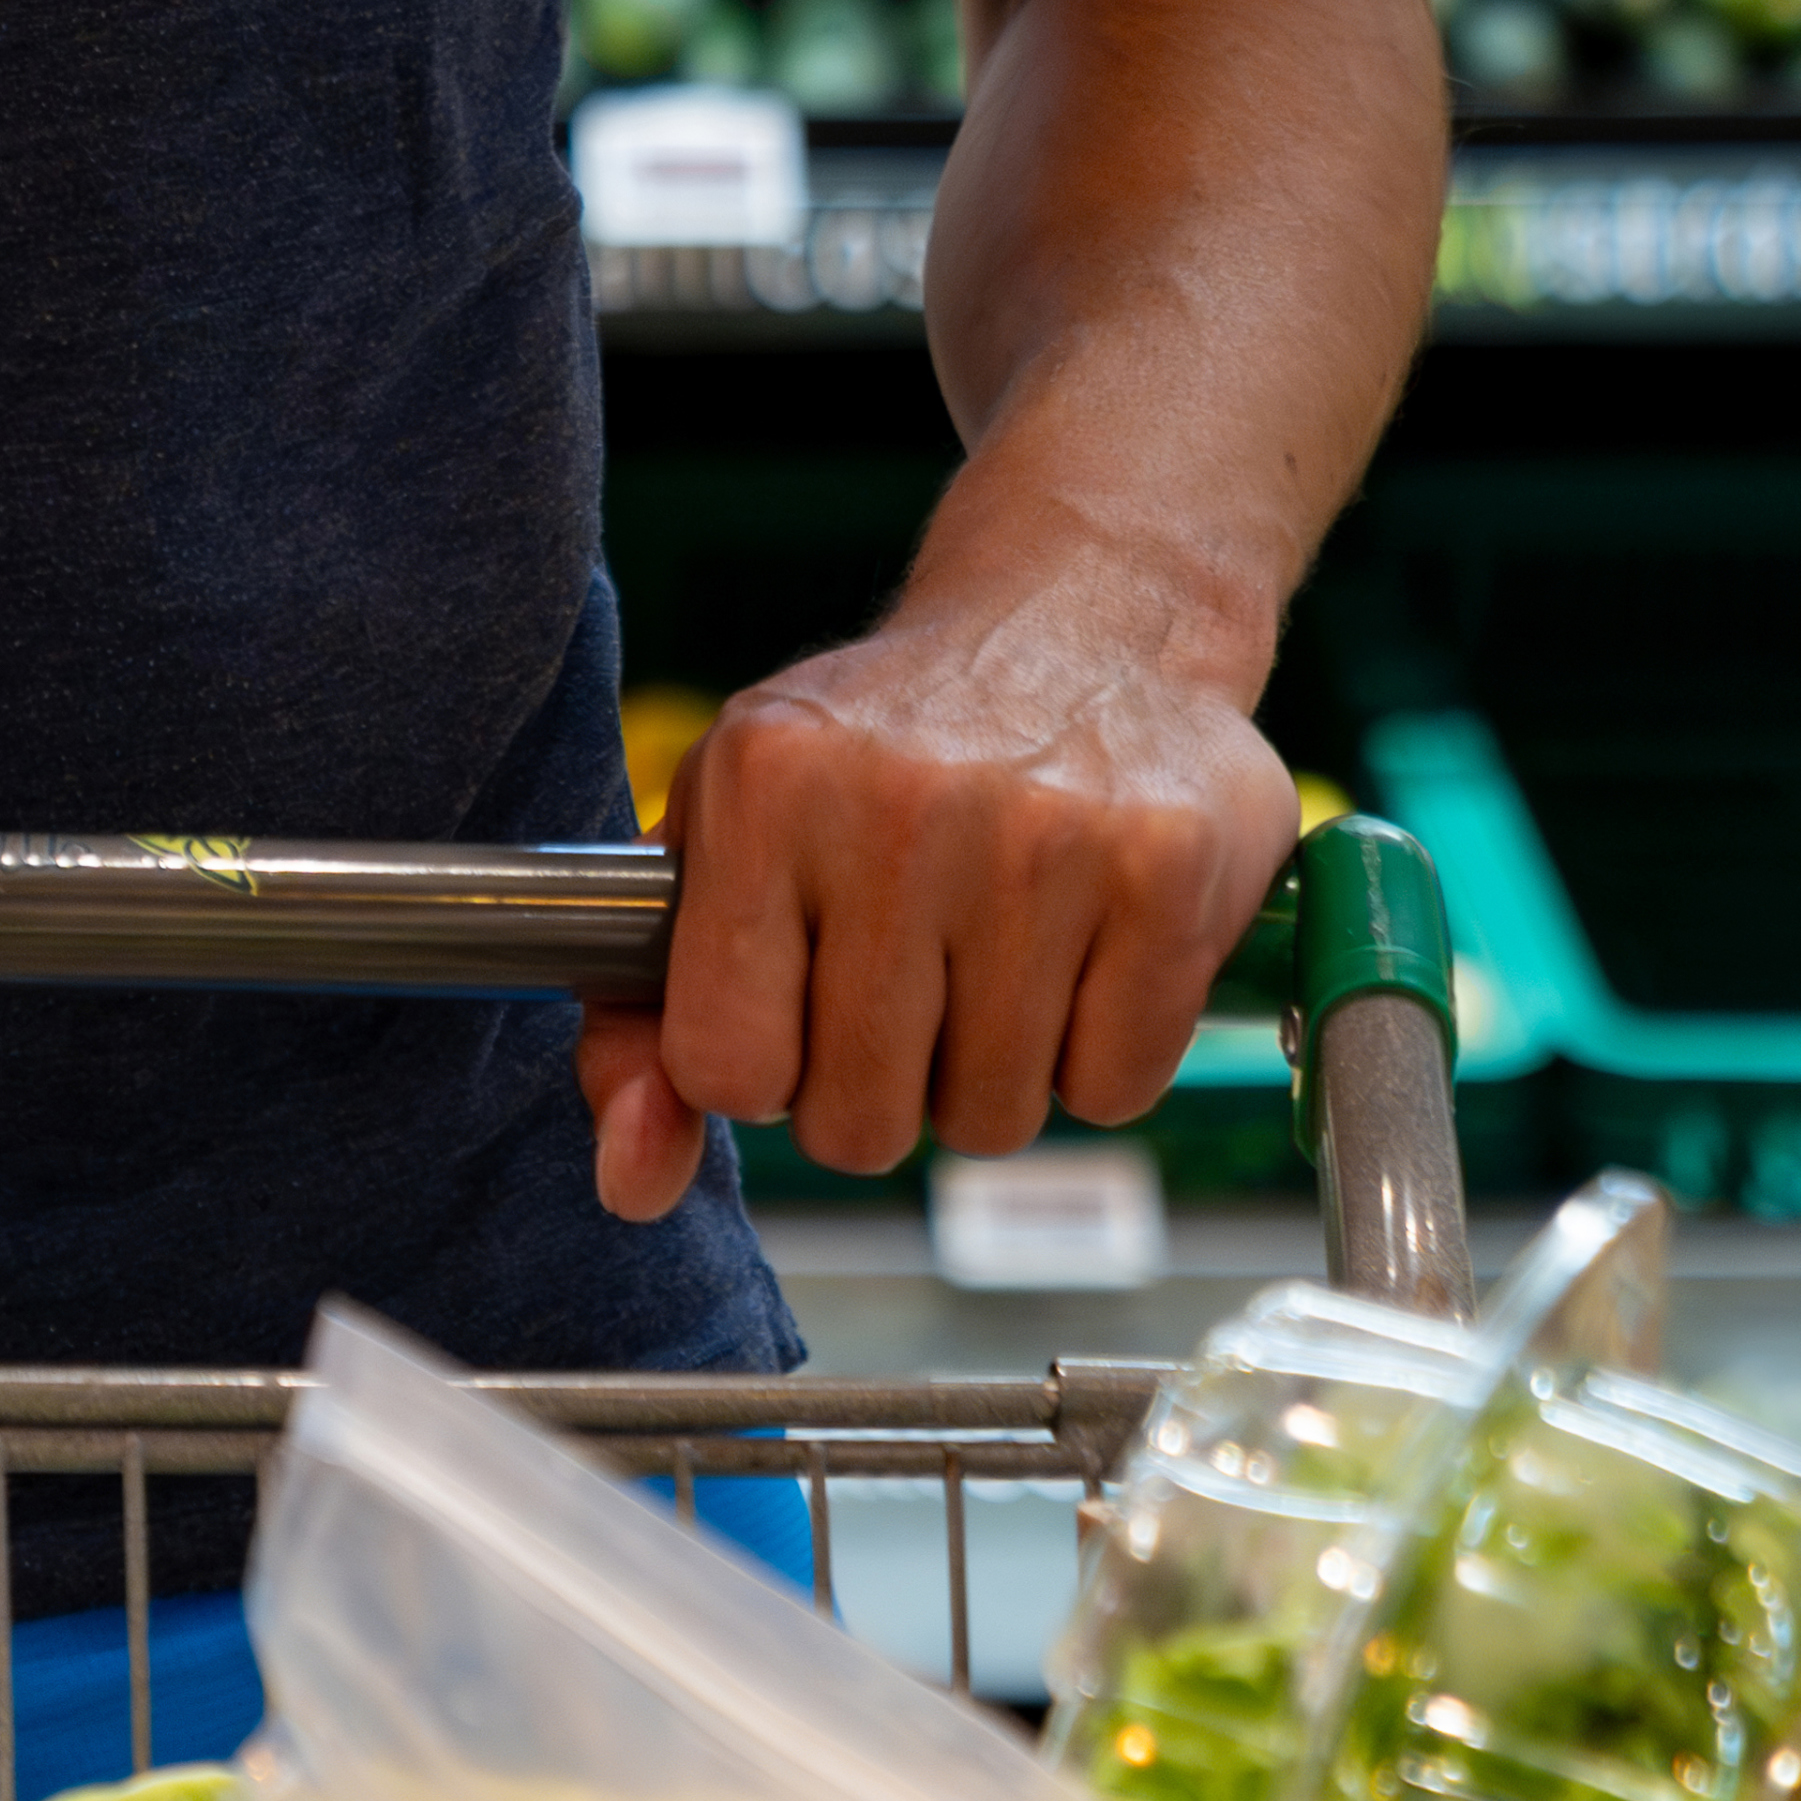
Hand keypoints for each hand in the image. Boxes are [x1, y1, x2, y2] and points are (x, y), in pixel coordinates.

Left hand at [578, 530, 1294, 1218]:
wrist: (1086, 617)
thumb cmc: (879, 761)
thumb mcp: (725, 844)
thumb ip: (643, 1024)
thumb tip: (629, 1182)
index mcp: (764, 787)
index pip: (725, 1067)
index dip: (761, 1071)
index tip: (790, 1009)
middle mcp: (899, 809)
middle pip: (860, 1125)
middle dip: (876, 1089)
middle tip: (905, 982)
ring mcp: (1045, 842)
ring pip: (990, 1121)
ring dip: (988, 1075)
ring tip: (993, 957)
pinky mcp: (1170, 876)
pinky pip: (1111, 1090)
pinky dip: (1094, 1056)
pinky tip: (1082, 952)